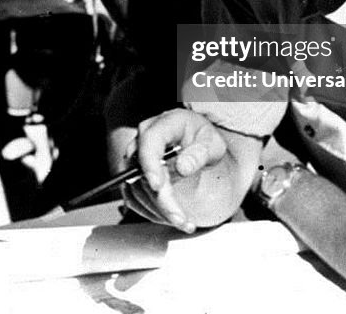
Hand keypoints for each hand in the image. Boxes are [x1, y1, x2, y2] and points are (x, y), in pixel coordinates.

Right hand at [122, 108, 227, 232]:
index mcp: (163, 124)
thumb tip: (182, 168)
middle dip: (159, 199)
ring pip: (135, 188)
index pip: (149, 143)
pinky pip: (133, 196)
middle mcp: (143, 139)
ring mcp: (136, 158)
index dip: (150, 165)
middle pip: (141, 171)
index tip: (158, 187)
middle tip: (180, 218)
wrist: (198, 143)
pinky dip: (149, 211)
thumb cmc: (204, 140)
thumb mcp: (212, 143)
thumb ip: (199, 154)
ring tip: (182, 221)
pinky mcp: (134, 175)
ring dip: (156, 209)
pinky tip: (169, 217)